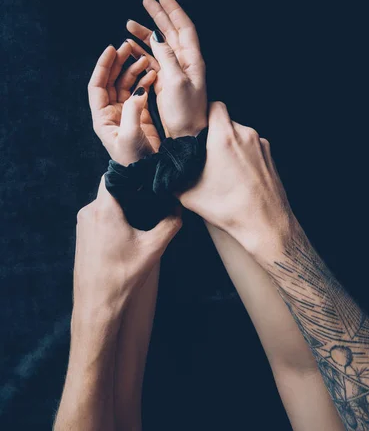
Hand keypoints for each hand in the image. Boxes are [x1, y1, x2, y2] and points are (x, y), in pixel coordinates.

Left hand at [73, 177, 181, 320]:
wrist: (97, 305)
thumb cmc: (123, 277)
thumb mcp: (153, 249)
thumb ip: (170, 223)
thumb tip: (178, 208)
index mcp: (104, 210)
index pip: (115, 174)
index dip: (132, 172)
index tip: (148, 177)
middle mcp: (89, 212)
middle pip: (112, 188)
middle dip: (131, 191)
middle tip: (151, 198)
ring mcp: (83, 224)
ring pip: (106, 203)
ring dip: (122, 206)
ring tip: (142, 218)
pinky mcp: (82, 235)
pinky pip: (99, 216)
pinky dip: (114, 218)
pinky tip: (128, 233)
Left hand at [88, 42, 158, 164]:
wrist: (147, 175)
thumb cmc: (134, 161)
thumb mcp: (131, 136)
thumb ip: (133, 111)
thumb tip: (139, 90)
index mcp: (102, 117)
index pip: (97, 86)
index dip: (103, 67)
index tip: (111, 49)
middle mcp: (111, 113)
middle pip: (111, 81)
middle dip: (118, 63)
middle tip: (128, 46)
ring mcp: (125, 113)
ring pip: (126, 85)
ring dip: (133, 70)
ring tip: (144, 58)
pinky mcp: (139, 116)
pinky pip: (139, 93)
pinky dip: (145, 81)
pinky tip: (152, 74)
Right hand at [126, 0, 206, 137]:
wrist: (186, 135)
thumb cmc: (185, 112)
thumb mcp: (176, 82)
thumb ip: (167, 57)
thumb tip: (157, 36)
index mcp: (192, 60)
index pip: (184, 28)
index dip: (174, 10)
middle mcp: (184, 62)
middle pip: (171, 32)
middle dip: (159, 15)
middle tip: (146, 0)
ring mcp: (174, 71)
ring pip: (159, 45)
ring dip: (145, 33)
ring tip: (128, 23)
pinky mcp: (165, 81)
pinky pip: (153, 60)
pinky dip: (142, 50)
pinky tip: (130, 45)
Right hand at [180, 102, 294, 255]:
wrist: (265, 224)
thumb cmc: (228, 208)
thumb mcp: (188, 193)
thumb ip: (173, 174)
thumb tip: (163, 168)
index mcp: (224, 136)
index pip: (214, 105)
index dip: (203, 113)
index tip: (196, 127)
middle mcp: (245, 134)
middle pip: (226, 121)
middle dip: (215, 133)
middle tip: (205, 153)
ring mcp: (261, 144)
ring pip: (239, 135)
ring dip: (229, 145)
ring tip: (222, 170)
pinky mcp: (270, 156)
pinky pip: (252, 147)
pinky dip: (243, 156)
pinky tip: (238, 177)